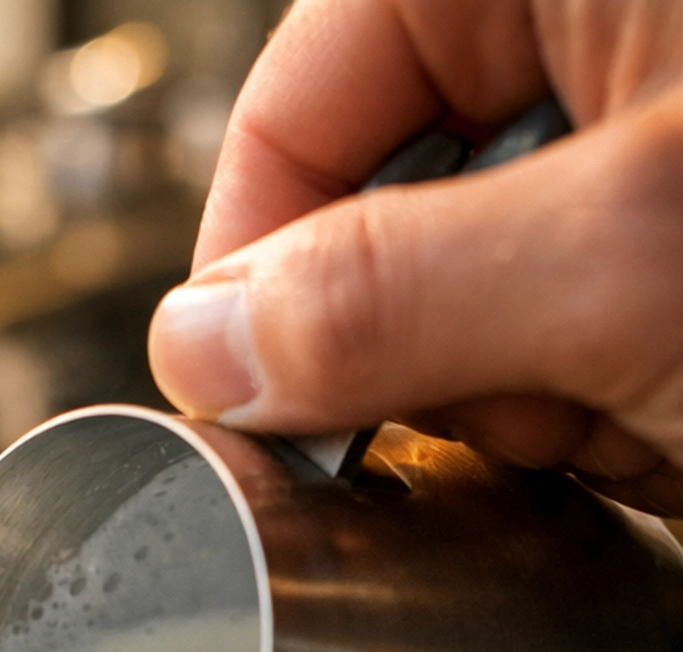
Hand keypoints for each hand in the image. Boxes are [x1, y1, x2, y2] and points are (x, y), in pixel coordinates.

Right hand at [149, 0, 682, 513]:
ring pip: (480, 317)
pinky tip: (681, 421)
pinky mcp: (667, 261)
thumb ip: (389, 299)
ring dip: (546, 408)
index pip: (296, 100)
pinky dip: (617, 417)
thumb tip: (205, 346)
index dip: (258, 274)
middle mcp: (587, 40)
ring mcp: (638, 153)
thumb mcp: (625, 262)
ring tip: (660, 403)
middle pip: (385, 230)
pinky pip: (575, 354)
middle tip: (563, 395)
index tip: (270, 409)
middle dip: (451, 362)